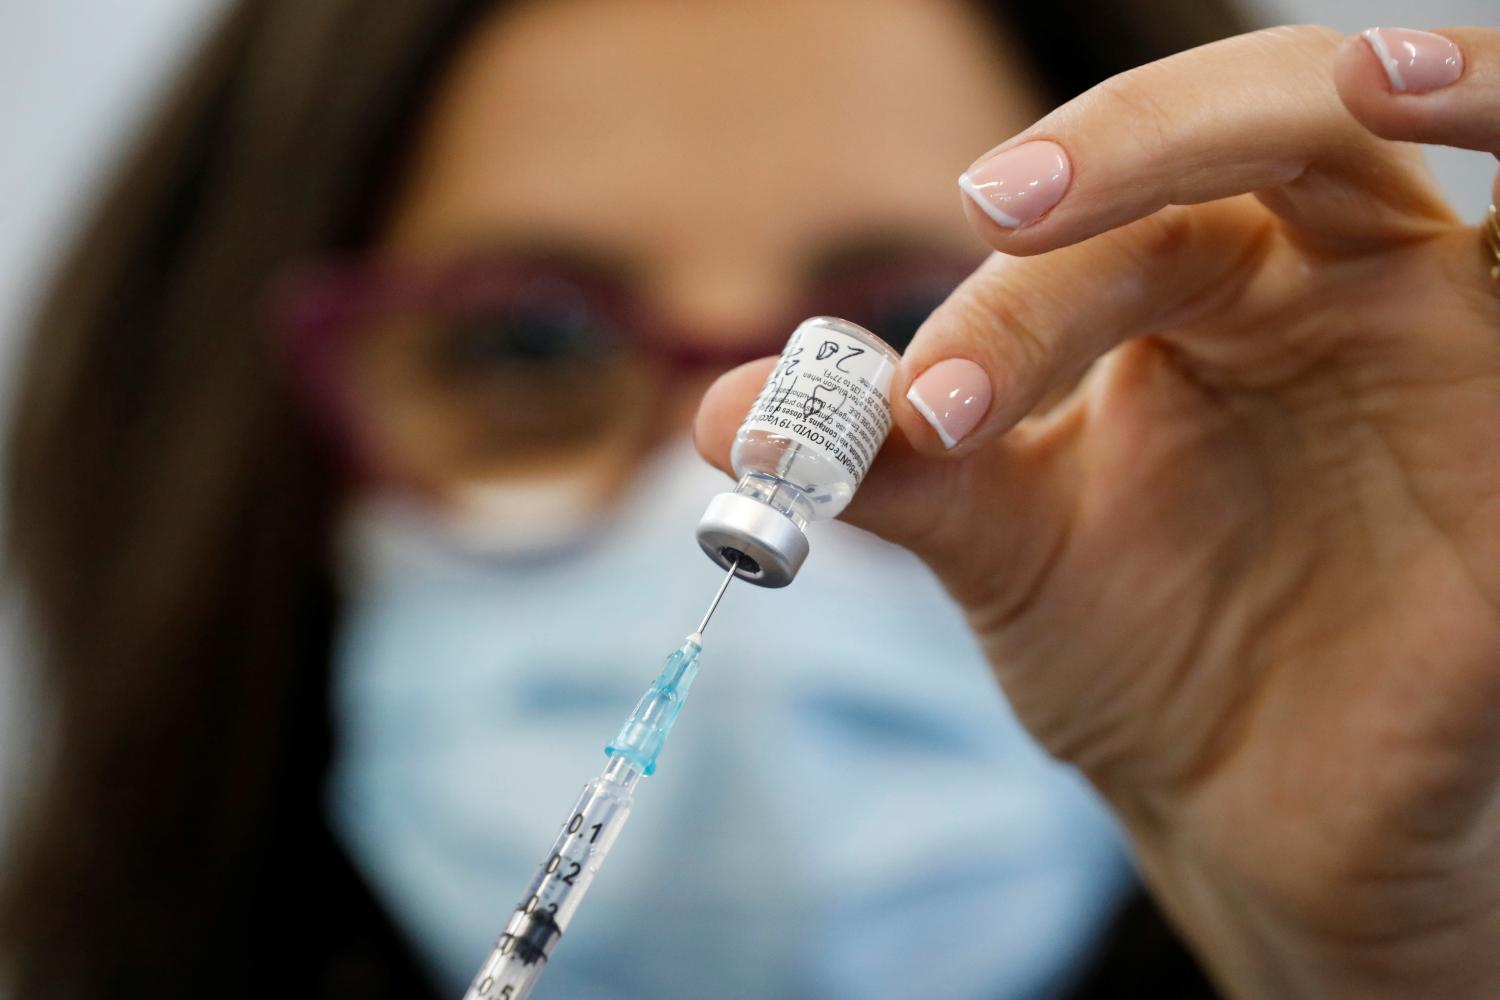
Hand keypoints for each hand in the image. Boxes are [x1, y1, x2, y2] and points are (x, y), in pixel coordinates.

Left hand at [698, 25, 1499, 998]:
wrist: (1254, 809)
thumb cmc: (1143, 658)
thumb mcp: (1008, 552)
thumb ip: (894, 468)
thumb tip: (724, 419)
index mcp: (1190, 297)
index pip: (1103, 237)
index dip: (1004, 311)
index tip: (915, 424)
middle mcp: (1316, 286)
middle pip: (1260, 128)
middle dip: (1140, 144)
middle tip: (1004, 206)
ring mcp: (1435, 344)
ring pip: (1402, 164)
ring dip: (1401, 82)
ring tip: (1357, 80)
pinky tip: (1439, 133)